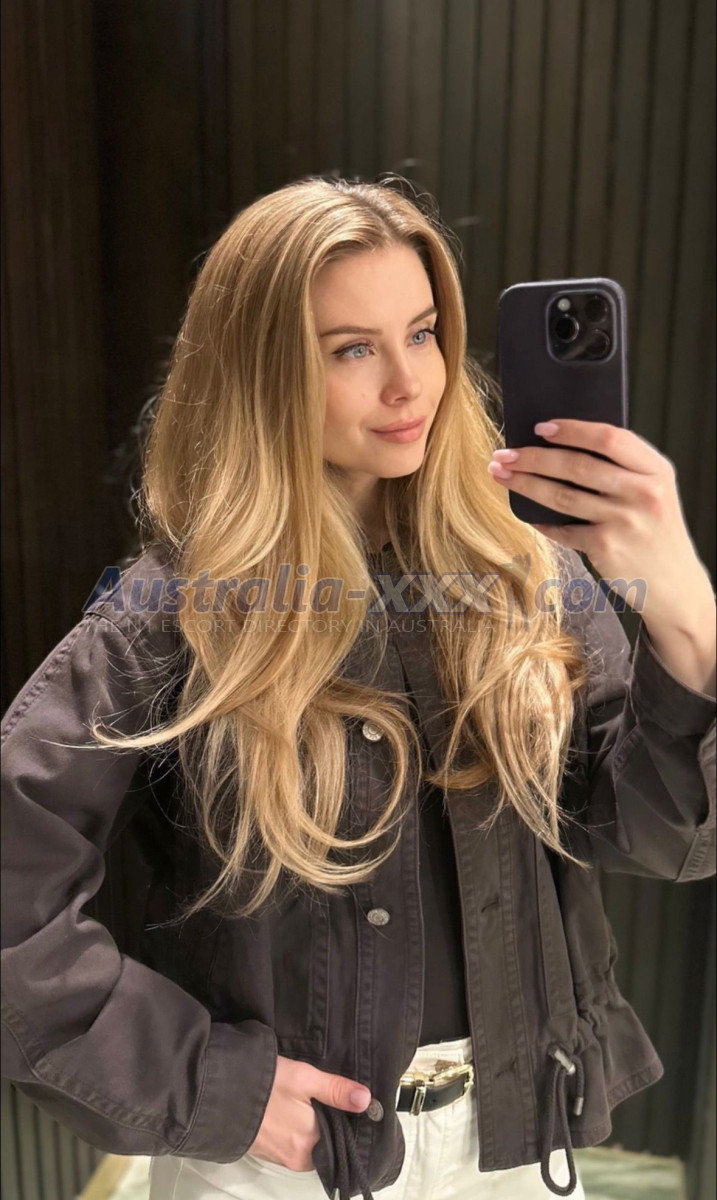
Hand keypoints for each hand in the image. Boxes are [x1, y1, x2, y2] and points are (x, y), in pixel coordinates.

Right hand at [246, 1054, 371, 1171]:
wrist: (218, 1094)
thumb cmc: (265, 1084)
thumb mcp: (304, 1078)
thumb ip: (336, 1090)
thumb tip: (366, 1100)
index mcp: (311, 1143)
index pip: (339, 1139)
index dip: (342, 1121)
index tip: (341, 1104)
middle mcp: (297, 1158)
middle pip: (322, 1143)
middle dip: (323, 1124)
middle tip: (319, 1097)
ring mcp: (279, 1157)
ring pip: (304, 1144)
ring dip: (306, 1127)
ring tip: (302, 1101)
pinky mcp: (263, 1152)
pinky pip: (286, 1144)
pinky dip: (290, 1130)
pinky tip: (285, 1110)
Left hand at [487, 418, 713, 625]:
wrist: (674, 584)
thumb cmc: (655, 531)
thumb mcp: (655, 492)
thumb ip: (623, 468)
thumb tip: (561, 446)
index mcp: (656, 470)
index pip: (609, 438)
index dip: (572, 430)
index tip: (540, 428)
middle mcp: (643, 493)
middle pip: (577, 465)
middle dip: (533, 457)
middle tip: (504, 454)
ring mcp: (624, 521)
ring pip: (562, 495)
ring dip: (525, 483)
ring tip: (501, 475)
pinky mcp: (606, 548)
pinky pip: (562, 529)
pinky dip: (541, 521)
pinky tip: (527, 515)